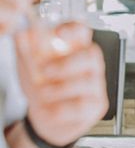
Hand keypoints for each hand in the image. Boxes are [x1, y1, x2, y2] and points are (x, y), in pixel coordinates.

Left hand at [15, 22, 107, 145]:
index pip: (81, 31)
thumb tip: (22, 33)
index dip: (73, 29)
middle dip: (66, 63)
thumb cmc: (43, 88)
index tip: (58, 33)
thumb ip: (25, 49)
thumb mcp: (29, 67)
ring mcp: (97, 85)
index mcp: (76, 49)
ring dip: (58, 89)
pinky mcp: (98, 105)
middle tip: (45, 71)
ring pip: (86, 82)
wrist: (46, 118)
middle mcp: (91, 64)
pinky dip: (61, 109)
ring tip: (44, 94)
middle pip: (91, 55)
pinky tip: (53, 108)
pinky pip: (82, 105)